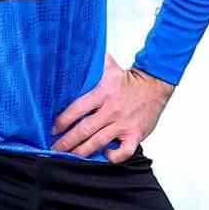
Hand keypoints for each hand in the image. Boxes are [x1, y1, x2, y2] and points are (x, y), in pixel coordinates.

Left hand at [51, 54, 173, 161]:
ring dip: (82, 152)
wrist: (155, 85)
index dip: (62, 121)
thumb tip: (73, 52)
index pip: (77, 109)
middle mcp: (112, 110)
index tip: (52, 129)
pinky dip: (113, 156)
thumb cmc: (129, 79)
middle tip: (54, 148)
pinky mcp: (135, 134)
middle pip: (84, 129)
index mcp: (104, 92)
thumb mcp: (108, 66)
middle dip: (67, 141)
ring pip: (99, 142)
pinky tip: (104, 154)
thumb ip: (91, 63)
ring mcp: (124, 124)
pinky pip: (124, 151)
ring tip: (69, 156)